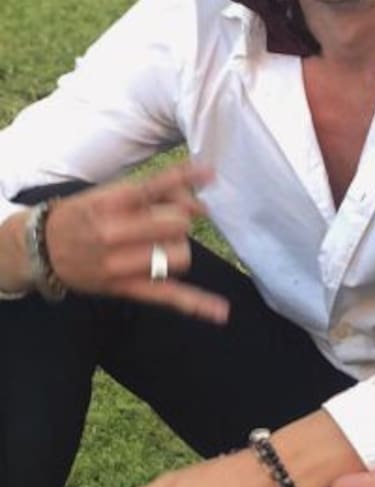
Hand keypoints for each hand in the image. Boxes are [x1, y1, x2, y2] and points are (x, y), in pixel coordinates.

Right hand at [44, 160, 227, 322]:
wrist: (41, 248)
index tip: (209, 174)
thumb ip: (152, 192)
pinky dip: (197, 304)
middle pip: (177, 224)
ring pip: (180, 255)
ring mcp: (121, 264)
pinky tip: (222, 312)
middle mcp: (115, 233)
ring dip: (178, 247)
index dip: (186, 181)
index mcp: (110, 204)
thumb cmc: (84, 215)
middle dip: (179, 219)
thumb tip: (198, 202)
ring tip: (158, 245)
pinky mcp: (128, 288)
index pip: (157, 188)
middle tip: (164, 221)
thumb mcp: (108, 193)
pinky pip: (169, 296)